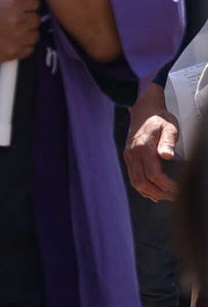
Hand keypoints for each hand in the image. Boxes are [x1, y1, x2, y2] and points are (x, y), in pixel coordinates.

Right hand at [0, 0, 41, 62]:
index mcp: (12, 3)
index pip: (35, 1)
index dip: (29, 2)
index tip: (25, 4)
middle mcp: (17, 20)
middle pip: (36, 19)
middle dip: (28, 16)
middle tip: (18, 16)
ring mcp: (16, 38)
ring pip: (35, 34)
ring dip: (27, 31)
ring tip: (15, 28)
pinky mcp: (14, 52)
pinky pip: (29, 48)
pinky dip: (24, 44)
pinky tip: (13, 39)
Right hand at [125, 86, 179, 200]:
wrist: (144, 109)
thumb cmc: (159, 118)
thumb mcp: (169, 127)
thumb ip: (168, 141)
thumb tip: (167, 156)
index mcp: (143, 147)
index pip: (153, 174)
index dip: (166, 185)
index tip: (177, 189)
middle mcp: (132, 153)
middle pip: (142, 182)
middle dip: (158, 193)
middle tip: (173, 197)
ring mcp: (129, 156)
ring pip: (136, 182)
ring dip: (150, 193)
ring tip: (165, 197)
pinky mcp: (128, 157)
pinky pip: (133, 177)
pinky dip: (142, 188)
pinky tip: (153, 193)